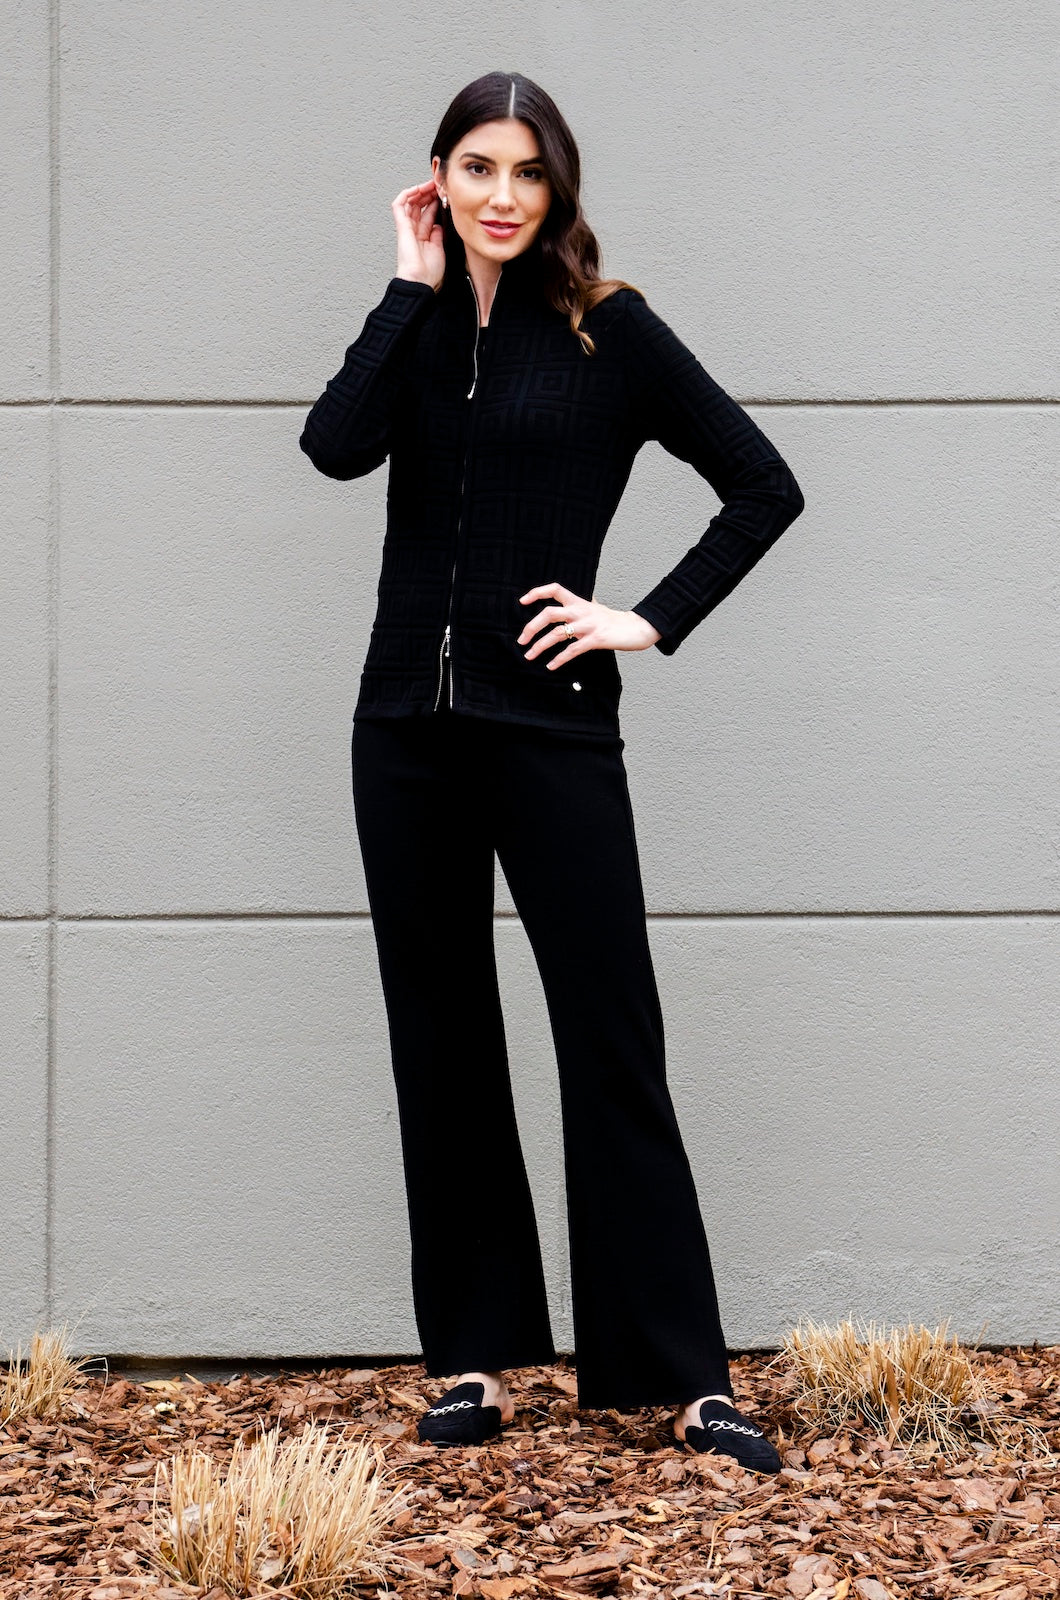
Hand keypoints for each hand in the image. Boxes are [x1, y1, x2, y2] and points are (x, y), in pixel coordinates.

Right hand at [392, 179, 445, 289]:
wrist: (420, 281)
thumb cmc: (428, 272)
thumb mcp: (439, 249)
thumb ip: (437, 236)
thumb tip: (438, 225)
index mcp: (423, 237)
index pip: (427, 214)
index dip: (435, 202)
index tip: (444, 195)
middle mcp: (414, 231)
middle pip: (419, 206)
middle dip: (428, 193)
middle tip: (438, 185)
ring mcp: (407, 228)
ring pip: (409, 202)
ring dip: (419, 191)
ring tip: (430, 184)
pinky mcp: (401, 226)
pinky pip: (398, 205)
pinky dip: (406, 194)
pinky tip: (417, 189)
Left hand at [518, 582, 661, 668]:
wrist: (636, 628)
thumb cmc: (614, 620)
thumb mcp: (596, 607)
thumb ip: (583, 603)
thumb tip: (573, 599)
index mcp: (579, 601)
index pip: (554, 589)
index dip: (536, 593)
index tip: (522, 601)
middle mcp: (581, 611)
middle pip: (549, 613)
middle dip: (531, 627)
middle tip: (521, 640)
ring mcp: (588, 625)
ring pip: (556, 634)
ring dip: (539, 646)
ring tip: (530, 656)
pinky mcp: (595, 639)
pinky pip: (572, 650)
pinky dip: (559, 659)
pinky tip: (550, 666)